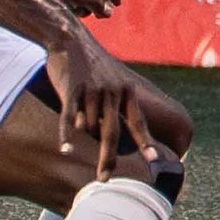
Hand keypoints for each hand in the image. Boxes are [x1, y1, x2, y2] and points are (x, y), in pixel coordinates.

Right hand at [42, 30, 152, 180]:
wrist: (71, 40)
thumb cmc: (91, 66)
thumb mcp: (112, 82)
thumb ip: (114, 108)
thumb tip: (106, 136)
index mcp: (126, 92)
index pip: (138, 122)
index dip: (145, 142)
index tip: (154, 159)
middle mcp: (112, 92)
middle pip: (112, 132)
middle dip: (109, 158)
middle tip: (105, 179)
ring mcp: (92, 91)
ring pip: (88, 125)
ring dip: (83, 134)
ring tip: (74, 139)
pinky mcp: (72, 89)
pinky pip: (69, 116)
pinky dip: (66, 134)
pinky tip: (66, 149)